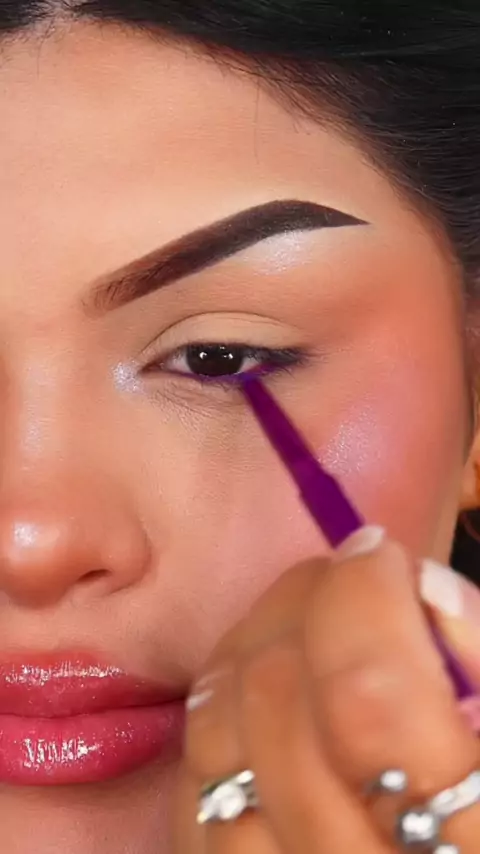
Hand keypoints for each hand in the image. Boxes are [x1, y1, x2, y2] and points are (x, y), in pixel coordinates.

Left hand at [173, 527, 479, 852]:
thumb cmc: (479, 807)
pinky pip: (191, 788)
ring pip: (216, 739)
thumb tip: (421, 586)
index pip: (370, 701)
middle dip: (305, 601)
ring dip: (257, 645)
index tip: (376, 555)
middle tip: (343, 578)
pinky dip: (223, 714)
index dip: (362, 598)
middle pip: (275, 706)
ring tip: (307, 624)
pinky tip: (267, 688)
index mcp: (460, 847)